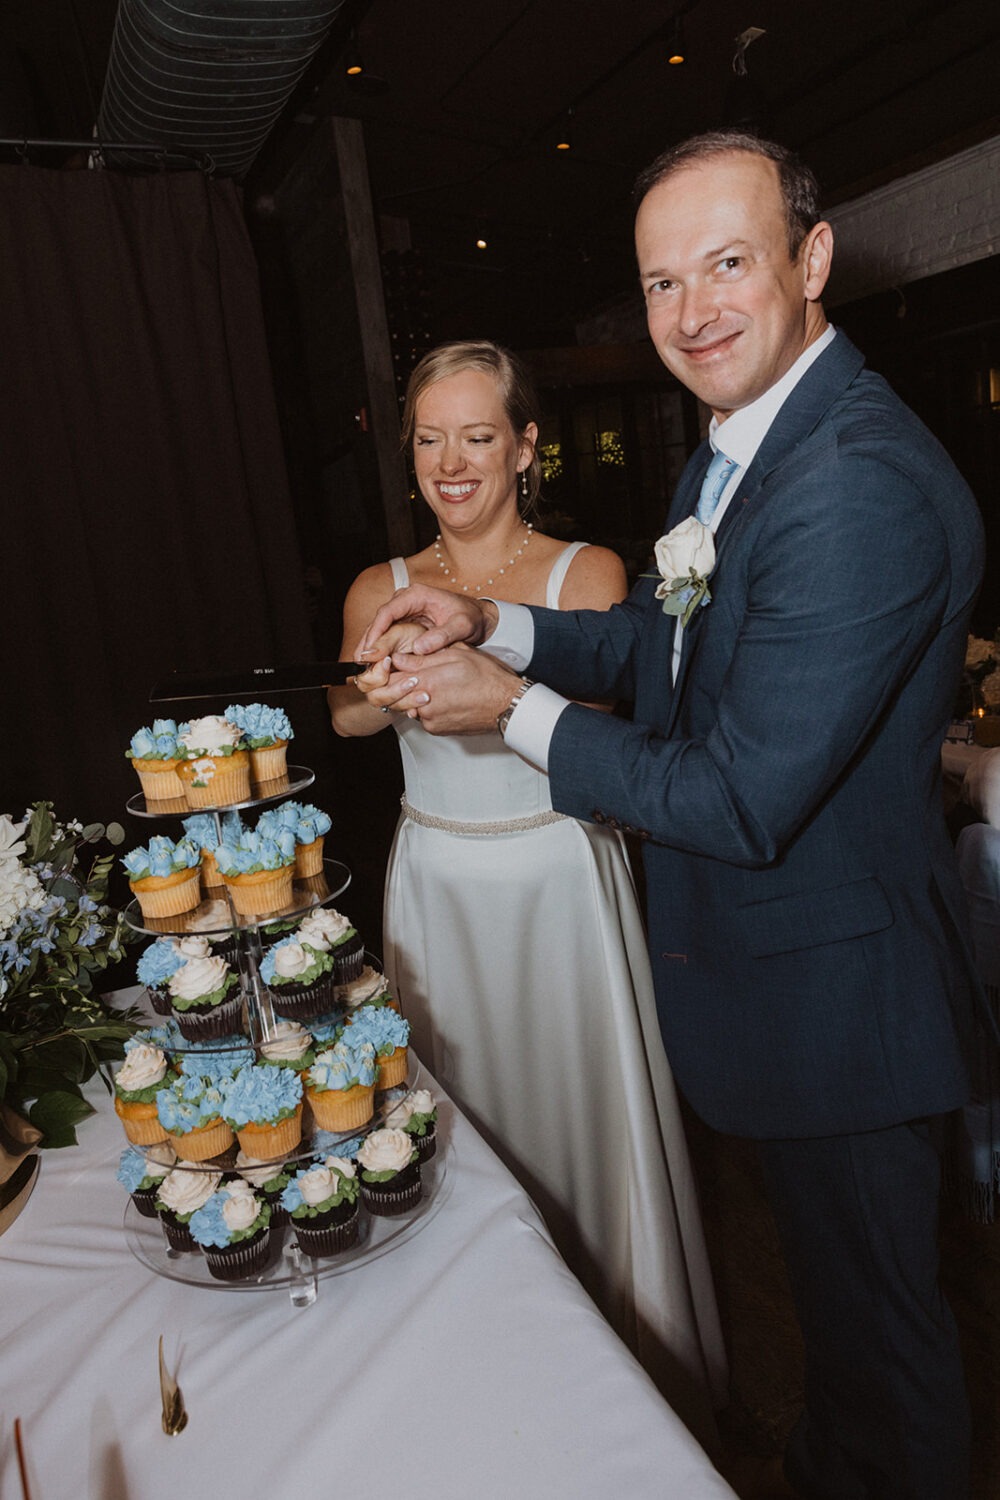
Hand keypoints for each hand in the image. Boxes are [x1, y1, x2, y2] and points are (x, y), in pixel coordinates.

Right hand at [354, 585, 497, 660]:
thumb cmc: (471, 618)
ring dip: (370, 647)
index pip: (388, 611)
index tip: (370, 650)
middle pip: (378, 620)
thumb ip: (443, 635)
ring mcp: (403, 612)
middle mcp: (405, 601)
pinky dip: (379, 650)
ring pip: (379, 629)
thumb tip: (419, 648)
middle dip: (368, 641)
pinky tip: (373, 666)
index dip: (376, 631)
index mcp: (416, 595)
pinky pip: (387, 636)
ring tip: (361, 667)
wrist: (479, 617)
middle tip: (360, 663)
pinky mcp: (405, 624)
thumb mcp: (462, 626)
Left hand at [365, 645, 520, 734]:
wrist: (506, 705)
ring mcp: (430, 719)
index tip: (390, 665)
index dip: (387, 670)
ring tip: (430, 685)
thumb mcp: (456, 655)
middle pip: (394, 695)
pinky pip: (422, 717)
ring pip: (407, 706)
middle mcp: (425, 704)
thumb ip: (423, 658)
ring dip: (412, 696)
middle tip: (408, 674)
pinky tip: (441, 698)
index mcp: (427, 681)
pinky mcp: (437, 730)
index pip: (390, 678)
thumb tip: (397, 657)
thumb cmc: (487, 677)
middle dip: (397, 684)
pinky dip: (426, 707)